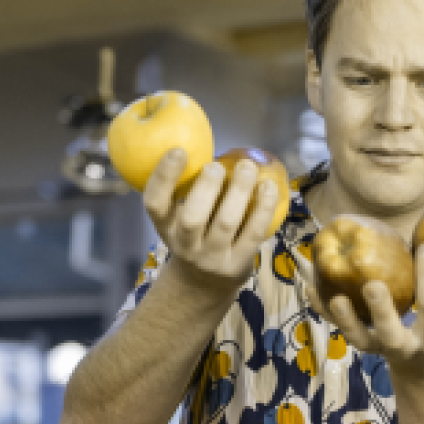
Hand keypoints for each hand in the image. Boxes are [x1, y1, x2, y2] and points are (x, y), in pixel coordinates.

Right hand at [143, 149, 280, 293]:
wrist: (203, 286)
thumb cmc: (193, 236)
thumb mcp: (178, 218)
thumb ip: (186, 188)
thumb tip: (202, 138)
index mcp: (164, 227)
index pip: (155, 203)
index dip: (164, 176)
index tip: (179, 150)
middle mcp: (184, 245)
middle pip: (192, 218)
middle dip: (206, 188)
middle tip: (217, 166)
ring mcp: (212, 258)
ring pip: (226, 223)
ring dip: (239, 192)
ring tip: (248, 167)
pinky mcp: (237, 265)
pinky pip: (253, 233)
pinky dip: (263, 208)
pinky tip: (269, 187)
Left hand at [318, 243, 423, 379]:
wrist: (421, 373)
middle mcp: (405, 345)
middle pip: (389, 333)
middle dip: (380, 312)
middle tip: (371, 285)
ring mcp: (378, 347)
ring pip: (354, 334)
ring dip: (338, 311)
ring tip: (325, 285)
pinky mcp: (359, 343)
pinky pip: (335, 325)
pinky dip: (320, 305)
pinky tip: (307, 281)